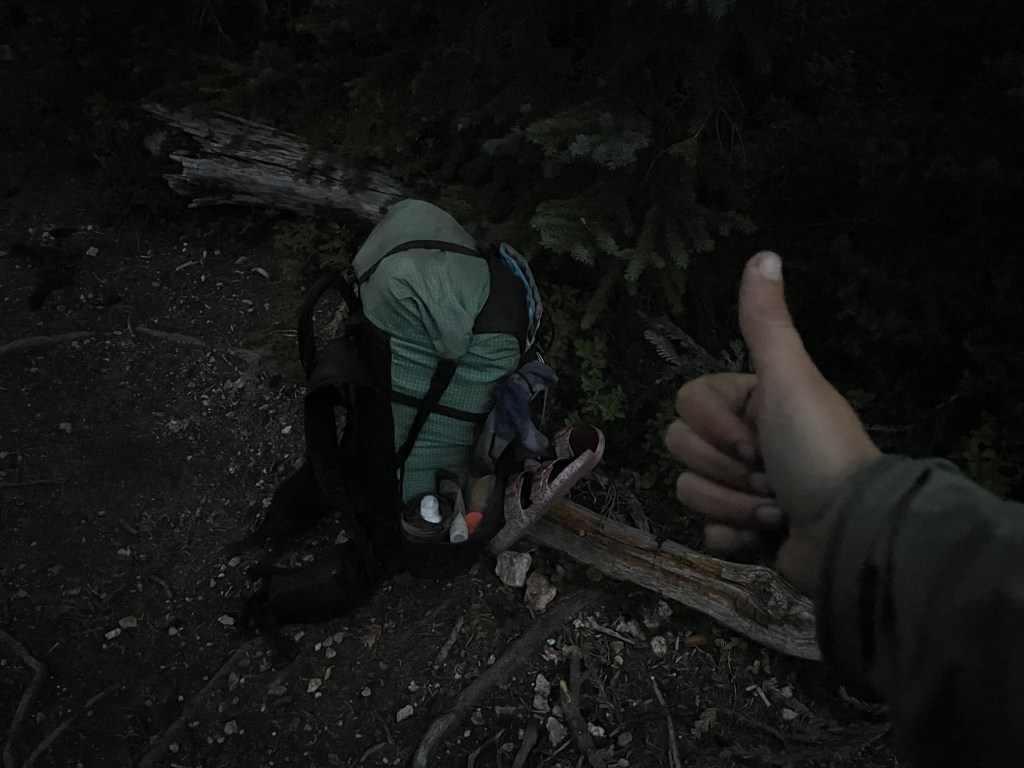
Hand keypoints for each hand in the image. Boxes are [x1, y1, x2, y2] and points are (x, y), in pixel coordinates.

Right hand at [664, 252, 880, 594]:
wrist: (850, 533)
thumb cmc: (817, 450)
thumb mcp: (791, 380)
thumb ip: (766, 323)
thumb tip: (763, 253)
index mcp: (751, 402)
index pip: (686, 403)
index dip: (713, 426)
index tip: (755, 439)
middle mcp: (744, 440)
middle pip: (682, 447)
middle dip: (726, 470)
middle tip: (769, 475)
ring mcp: (741, 488)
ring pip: (689, 490)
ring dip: (734, 505)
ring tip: (776, 509)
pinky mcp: (743, 531)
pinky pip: (706, 531)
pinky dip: (735, 535)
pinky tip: (766, 535)